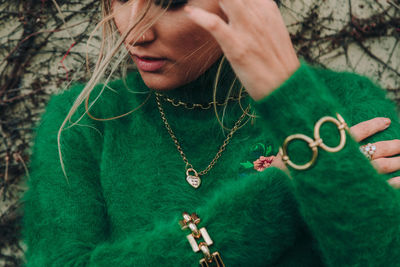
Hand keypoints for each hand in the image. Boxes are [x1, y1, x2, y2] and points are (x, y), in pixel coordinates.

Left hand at [184, 0, 299, 100]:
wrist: (285, 85)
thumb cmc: (275, 60)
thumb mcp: (269, 28)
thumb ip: (253, 15)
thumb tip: (235, 9)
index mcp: (265, 6)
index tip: (220, 2)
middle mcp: (257, 12)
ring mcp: (246, 29)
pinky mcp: (237, 46)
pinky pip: (214, 24)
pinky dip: (199, 16)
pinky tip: (190, 12)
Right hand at [270, 117, 399, 188]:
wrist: (280, 193)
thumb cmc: (284, 169)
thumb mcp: (292, 145)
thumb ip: (307, 134)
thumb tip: (314, 122)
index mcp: (331, 145)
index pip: (357, 131)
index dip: (373, 125)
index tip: (387, 120)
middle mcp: (343, 160)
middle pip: (374, 149)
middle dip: (392, 145)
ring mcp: (348, 177)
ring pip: (380, 166)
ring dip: (396, 162)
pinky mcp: (350, 193)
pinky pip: (377, 188)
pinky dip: (392, 185)